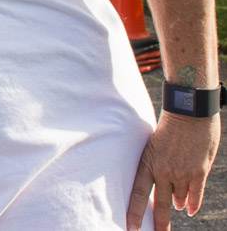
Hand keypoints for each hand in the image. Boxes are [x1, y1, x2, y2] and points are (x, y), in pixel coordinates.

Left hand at [126, 112, 220, 230]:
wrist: (188, 111)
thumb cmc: (168, 125)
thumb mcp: (153, 144)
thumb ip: (155, 165)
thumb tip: (164, 188)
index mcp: (147, 162)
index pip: (137, 194)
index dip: (135, 213)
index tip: (131, 228)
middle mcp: (163, 171)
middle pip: (158, 204)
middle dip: (159, 223)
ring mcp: (182, 173)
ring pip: (179, 198)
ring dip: (177, 203)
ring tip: (177, 205)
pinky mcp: (199, 171)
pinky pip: (195, 194)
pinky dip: (193, 203)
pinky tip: (189, 210)